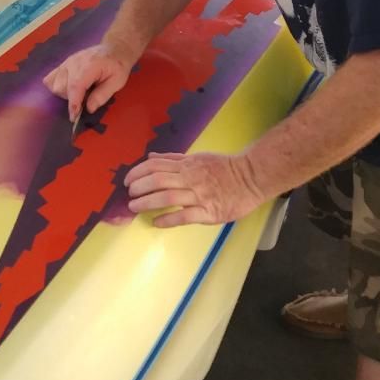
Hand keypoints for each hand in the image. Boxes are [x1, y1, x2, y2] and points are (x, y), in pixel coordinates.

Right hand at [44, 39, 133, 119]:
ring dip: (64, 94)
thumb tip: (89, 109)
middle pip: (61, 87)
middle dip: (71, 99)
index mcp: (90, 65)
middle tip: (87, 98)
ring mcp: (66, 62)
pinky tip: (68, 88)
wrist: (114, 49)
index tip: (73, 117)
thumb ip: (102, 95)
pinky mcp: (63, 64)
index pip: (76, 86)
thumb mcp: (117, 82)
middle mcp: (74, 62)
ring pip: (54, 84)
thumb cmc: (118, 66)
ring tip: (80, 92)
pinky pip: (51, 78)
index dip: (73, 103)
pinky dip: (56, 86)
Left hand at [115, 151, 263, 227]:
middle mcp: (190, 178)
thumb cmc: (224, 168)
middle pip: (158, 180)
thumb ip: (174, 159)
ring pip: (167, 197)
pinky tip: (157, 222)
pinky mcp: (209, 212)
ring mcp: (199, 195)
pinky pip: (184, 215)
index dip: (138, 172)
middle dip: (139, 187)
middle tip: (129, 195)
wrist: (251, 178)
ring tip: (135, 207)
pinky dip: (168, 219)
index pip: (156, 166)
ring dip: (147, 202)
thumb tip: (151, 157)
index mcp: (187, 164)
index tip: (128, 181)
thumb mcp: (197, 157)